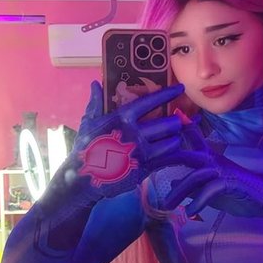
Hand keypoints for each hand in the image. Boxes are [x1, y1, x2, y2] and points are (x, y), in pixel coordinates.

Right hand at [51, 80, 187, 201]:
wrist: (83, 179)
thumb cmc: (86, 148)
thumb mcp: (88, 123)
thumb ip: (96, 102)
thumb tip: (96, 83)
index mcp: (123, 118)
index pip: (151, 102)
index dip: (168, 94)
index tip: (180, 89)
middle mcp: (135, 134)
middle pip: (168, 124)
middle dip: (175, 122)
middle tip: (175, 122)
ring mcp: (142, 153)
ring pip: (172, 142)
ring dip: (174, 139)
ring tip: (173, 137)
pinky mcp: (145, 169)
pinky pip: (167, 159)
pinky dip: (172, 154)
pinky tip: (172, 152)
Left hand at [155, 136, 262, 217]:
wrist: (262, 195)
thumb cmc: (233, 190)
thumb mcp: (206, 187)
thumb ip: (189, 185)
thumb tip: (171, 184)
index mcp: (205, 157)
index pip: (186, 140)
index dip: (168, 136)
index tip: (148, 139)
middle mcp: (211, 159)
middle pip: (183, 154)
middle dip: (163, 159)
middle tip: (144, 168)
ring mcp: (220, 170)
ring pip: (193, 176)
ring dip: (178, 192)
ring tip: (167, 206)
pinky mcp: (229, 182)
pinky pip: (210, 190)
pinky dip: (199, 201)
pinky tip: (191, 212)